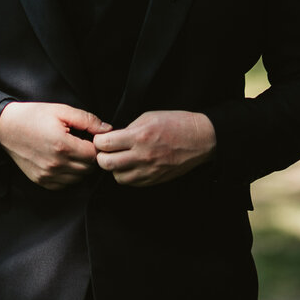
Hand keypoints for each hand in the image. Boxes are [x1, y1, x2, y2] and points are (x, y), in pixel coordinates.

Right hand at [0, 101, 108, 188]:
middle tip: (85, 144)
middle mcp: (56, 164)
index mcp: (63, 145)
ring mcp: (48, 175)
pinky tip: (65, 161)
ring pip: (78, 178)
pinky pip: (65, 184)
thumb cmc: (34, 116)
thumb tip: (108, 129)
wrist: (6, 128)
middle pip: (88, 168)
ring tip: (74, 152)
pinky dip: (69, 175)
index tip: (93, 139)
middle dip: (91, 157)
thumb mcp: (62, 111)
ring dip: (81, 167)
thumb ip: (87, 120)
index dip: (98, 147)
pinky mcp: (41, 181)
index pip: (94, 155)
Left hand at [93, 110, 215, 186]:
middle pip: (106, 164)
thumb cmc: (176, 123)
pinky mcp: (154, 180)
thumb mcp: (149, 117)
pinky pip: (132, 183)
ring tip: (120, 159)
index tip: (102, 139)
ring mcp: (148, 170)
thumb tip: (113, 137)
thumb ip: (129, 128)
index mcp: (139, 137)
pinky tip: (132, 166)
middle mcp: (142, 156)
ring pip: (117, 177)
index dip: (99, 141)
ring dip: (114, 168)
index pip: (104, 144)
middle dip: (101, 156)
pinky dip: (127, 176)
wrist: (199, 139)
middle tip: (106, 151)